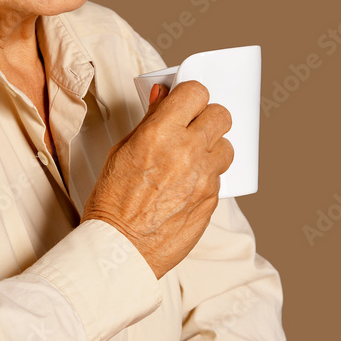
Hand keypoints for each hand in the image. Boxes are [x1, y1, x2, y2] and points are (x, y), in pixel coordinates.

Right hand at [81, 80, 233, 279]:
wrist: (121, 248)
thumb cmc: (113, 202)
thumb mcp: (121, 151)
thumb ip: (149, 120)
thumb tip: (162, 96)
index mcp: (160, 133)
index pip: (196, 93)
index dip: (191, 95)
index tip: (185, 102)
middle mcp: (187, 151)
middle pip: (221, 115)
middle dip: (207, 117)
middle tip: (193, 127)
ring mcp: (204, 177)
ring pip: (227, 146)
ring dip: (212, 148)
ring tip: (191, 159)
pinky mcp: (213, 199)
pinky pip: (220, 176)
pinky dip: (207, 175)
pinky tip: (186, 184)